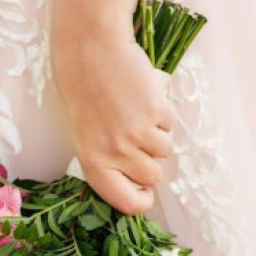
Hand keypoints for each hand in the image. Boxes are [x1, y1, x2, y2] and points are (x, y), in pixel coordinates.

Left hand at [52, 28, 175, 214]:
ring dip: (156, 135)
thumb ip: (108, 161)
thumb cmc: (84, 94)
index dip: (141, 199)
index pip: (128, 203)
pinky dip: (162, 115)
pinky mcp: (155, 113)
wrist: (89, 52)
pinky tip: (141, 99)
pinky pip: (171, 126)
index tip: (143, 189)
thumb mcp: (86, 135)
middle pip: (153, 177)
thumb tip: (139, 182)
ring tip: (134, 113)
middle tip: (133, 136)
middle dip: (149, 159)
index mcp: (94, 163)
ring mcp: (137, 134)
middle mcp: (115, 154)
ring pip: (165, 151)